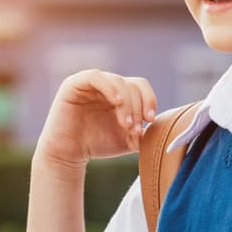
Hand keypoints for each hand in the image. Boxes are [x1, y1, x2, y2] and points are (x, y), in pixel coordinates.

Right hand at [36, 70, 157, 168]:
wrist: (68, 154)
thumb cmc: (97, 144)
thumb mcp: (128, 139)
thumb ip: (144, 131)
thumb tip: (163, 127)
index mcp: (121, 93)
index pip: (141, 87)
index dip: (150, 100)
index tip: (151, 121)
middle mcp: (108, 85)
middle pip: (132, 85)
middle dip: (138, 107)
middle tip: (136, 128)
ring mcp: (91, 82)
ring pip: (118, 82)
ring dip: (127, 103)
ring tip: (126, 124)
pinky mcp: (75, 83)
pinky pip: (96, 76)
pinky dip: (110, 87)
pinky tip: (117, 102)